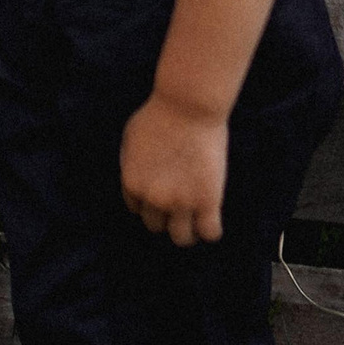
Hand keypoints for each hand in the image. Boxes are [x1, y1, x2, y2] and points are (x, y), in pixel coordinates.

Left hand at [119, 91, 228, 246]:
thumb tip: (137, 177)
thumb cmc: (160, 114)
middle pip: (156, 226)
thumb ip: (131, 162)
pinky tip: (212, 218)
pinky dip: (211, 231)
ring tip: (196, 219)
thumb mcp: (132, 137)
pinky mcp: (207, 201)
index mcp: (132, 183)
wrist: (188, 106)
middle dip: (165, 215)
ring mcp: (181, 202)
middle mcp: (153, 198)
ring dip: (187, 231)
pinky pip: (210, 232)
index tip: (163, 190)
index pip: (137, 209)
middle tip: (179, 202)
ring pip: (182, 238)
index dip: (150, 201)